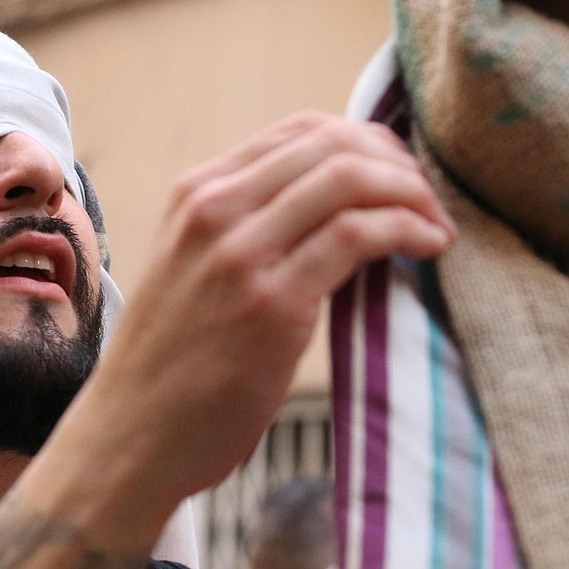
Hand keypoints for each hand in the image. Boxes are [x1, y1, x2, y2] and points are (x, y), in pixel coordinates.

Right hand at [64, 111, 453, 522]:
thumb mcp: (192, 271)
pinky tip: (429, 247)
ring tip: (439, 226)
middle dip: (400, 164)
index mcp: (196, 194)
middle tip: (433, 202)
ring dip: (413, 194)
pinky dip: (407, 229)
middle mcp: (215, 210)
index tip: (402, 178)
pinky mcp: (274, 304)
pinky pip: (359, 234)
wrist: (130, 438)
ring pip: (350, 178)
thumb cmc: (171, 368)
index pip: (302, 130)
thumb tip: (335, 212)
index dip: (369, 143)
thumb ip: (247, 231)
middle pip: (334, 144)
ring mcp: (242, 254)